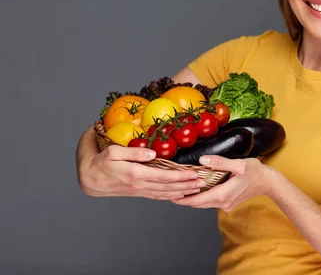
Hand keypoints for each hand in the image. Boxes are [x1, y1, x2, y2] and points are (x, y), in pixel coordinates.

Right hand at [77, 130, 205, 199]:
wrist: (90, 178)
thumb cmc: (101, 161)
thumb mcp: (114, 151)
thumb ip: (134, 152)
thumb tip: (153, 153)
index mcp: (136, 174)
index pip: (164, 176)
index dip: (181, 176)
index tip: (194, 174)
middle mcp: (140, 185)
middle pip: (168, 187)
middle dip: (187, 185)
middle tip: (202, 182)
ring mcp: (140, 190)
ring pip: (165, 193)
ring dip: (182, 191)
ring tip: (196, 189)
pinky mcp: (139, 192)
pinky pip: (158, 196)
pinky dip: (171, 196)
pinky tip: (180, 194)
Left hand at [169, 156, 274, 210]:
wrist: (269, 183)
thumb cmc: (256, 172)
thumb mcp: (239, 164)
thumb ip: (219, 162)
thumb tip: (202, 160)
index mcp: (223, 194)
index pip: (197, 200)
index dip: (182, 199)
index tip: (170, 195)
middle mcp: (223, 202)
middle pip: (198, 204)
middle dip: (184, 198)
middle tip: (170, 191)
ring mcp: (226, 204)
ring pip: (204, 203)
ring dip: (193, 197)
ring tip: (180, 189)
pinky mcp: (228, 202)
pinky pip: (211, 201)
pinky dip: (202, 196)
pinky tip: (198, 188)